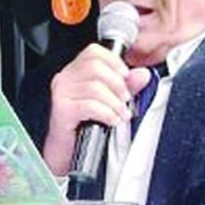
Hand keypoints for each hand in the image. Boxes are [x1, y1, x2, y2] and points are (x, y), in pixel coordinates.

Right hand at [42, 43, 153, 174]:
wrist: (69, 152)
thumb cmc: (85, 126)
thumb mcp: (111, 102)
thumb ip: (127, 87)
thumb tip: (142, 74)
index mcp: (75, 72)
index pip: (93, 52)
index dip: (114, 62)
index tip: (125, 77)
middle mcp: (65, 78)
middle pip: (95, 66)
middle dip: (117, 84)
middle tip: (125, 100)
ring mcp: (61, 93)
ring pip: (94, 87)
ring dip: (114, 103)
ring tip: (120, 114)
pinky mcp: (62, 110)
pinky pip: (89, 105)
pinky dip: (106, 113)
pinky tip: (111, 120)